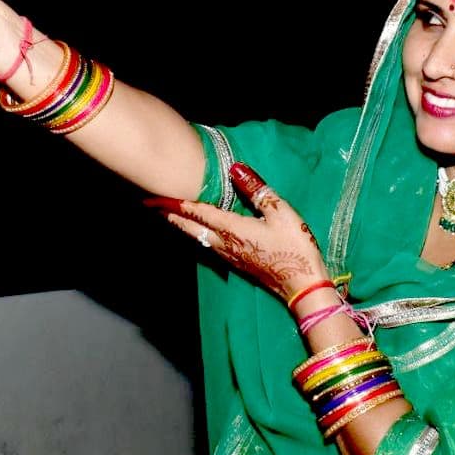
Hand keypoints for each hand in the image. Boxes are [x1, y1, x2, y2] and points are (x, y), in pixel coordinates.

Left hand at [146, 162, 326, 302]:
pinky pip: (208, 245)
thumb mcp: (281, 213)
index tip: (156, 196)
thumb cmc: (295, 248)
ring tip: (168, 215)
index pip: (198, 212)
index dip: (176, 202)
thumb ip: (257, 190)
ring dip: (181, 225)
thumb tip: (236, 167)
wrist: (302, 287)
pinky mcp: (236, 262)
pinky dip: (196, 234)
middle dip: (171, 214)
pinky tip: (197, 232)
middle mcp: (224, 243)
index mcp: (232, 228)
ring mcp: (229, 255)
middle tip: (151, 204)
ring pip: (197, 237)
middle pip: (190, 226)